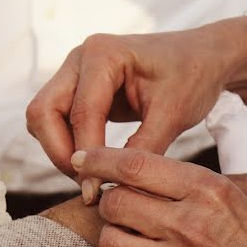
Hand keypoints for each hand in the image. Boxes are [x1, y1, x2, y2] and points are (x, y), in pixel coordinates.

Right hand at [27, 20, 246, 203]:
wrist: (204, 58)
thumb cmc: (193, 76)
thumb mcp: (174, 115)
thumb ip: (143, 150)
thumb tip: (114, 187)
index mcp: (104, 54)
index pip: (80, 113)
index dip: (85, 157)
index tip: (95, 192)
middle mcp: (81, 59)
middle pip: (43, 112)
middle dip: (60, 153)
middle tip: (88, 185)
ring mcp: (75, 72)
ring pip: (43, 118)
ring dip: (60, 151)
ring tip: (93, 177)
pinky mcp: (79, 88)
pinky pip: (57, 120)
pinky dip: (69, 145)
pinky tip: (96, 164)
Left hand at [72, 147, 246, 246]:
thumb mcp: (237, 203)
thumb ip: (189, 189)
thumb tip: (139, 178)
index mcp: (209, 191)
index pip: (135, 165)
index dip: (100, 160)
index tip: (83, 159)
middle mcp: (191, 224)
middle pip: (115, 201)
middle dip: (108, 203)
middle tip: (120, 209)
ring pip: (112, 240)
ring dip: (115, 237)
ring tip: (134, 239)